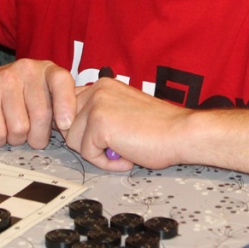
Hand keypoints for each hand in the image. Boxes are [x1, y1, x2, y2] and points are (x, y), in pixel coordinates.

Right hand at [0, 59, 75, 149]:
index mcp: (46, 69)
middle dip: (37, 135)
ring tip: (11, 125)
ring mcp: (4, 80)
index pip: (62, 82)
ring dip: (16, 138)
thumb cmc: (15, 96)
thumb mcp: (41, 93)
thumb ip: (60, 104)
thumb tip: (78, 126)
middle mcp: (26, 70)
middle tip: (30, 132)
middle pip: (41, 116)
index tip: (65, 125)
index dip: (66, 105)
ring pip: (20, 129)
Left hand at [64, 78, 190, 171]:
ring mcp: (97, 105)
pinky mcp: (99, 123)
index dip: (80, 127)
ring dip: (97, 153)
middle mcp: (97, 90)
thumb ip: (100, 112)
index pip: (70, 107)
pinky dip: (105, 163)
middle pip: (67, 125)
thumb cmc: (158, 127)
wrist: (181, 133)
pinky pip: (87, 154)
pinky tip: (127, 156)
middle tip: (116, 145)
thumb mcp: (122, 109)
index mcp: (102, 85)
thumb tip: (73, 128)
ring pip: (73, 141)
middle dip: (87, 141)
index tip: (99, 137)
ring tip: (124, 150)